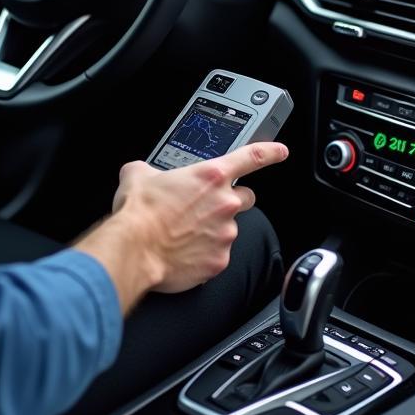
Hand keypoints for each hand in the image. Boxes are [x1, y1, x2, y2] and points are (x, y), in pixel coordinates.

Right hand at [75, 142, 288, 312]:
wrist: (134, 248)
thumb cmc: (139, 212)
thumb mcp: (138, 174)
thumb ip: (151, 169)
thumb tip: (145, 173)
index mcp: (210, 176)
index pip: (251, 158)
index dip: (270, 152)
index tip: (280, 152)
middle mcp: (224, 204)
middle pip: (245, 198)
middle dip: (231, 200)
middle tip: (207, 206)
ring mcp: (225, 234)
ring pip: (229, 229)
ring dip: (213, 229)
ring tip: (185, 233)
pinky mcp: (219, 262)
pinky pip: (218, 255)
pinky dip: (205, 254)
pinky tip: (184, 252)